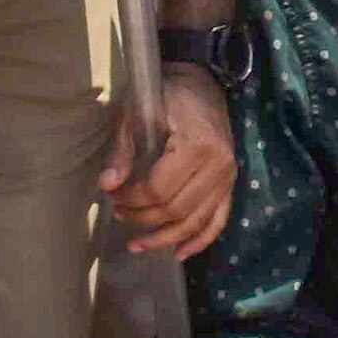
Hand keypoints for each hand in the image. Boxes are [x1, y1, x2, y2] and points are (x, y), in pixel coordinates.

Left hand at [102, 63, 236, 256]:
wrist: (203, 84)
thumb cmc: (167, 95)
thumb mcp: (137, 114)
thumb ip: (123, 151)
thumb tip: (107, 185)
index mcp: (197, 145)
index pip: (159, 189)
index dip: (131, 198)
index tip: (112, 195)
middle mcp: (218, 165)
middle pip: (176, 209)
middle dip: (142, 218)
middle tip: (119, 213)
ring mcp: (228, 177)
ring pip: (195, 222)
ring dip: (165, 238)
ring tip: (137, 245)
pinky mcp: (230, 184)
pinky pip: (218, 221)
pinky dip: (199, 240)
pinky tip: (179, 253)